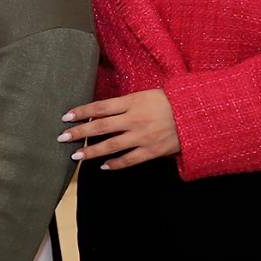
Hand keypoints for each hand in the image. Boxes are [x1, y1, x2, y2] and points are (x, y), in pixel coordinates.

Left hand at [58, 89, 180, 169]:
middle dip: (78, 132)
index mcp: (133, 102)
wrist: (199, 114)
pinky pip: (129, 159)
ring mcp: (143, 136)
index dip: (81, 112)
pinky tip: (103, 166)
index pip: (100, 107)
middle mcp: (134, 119)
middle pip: (100, 126)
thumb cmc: (173, 101)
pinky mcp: (152, 151)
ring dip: (91, 151)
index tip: (66, 117)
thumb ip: (126, 104)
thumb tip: (103, 112)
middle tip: (61, 137)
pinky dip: (114, 164)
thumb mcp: (147, 94)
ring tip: (75, 155)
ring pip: (110, 146)